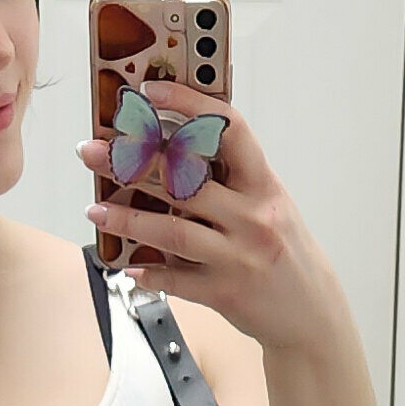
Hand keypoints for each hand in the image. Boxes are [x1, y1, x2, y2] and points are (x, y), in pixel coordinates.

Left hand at [79, 106, 338, 357]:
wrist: (311, 313)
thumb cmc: (285, 253)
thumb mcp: (271, 205)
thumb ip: (232, 180)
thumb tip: (173, 151)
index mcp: (264, 185)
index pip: (228, 129)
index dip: (189, 105)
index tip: (150, 92)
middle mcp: (253, 217)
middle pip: (185, 180)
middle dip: (131, 163)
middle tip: (92, 151)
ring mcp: (238, 257)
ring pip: (172, 232)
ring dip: (127, 220)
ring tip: (95, 210)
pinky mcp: (224, 293)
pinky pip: (176, 280)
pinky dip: (147, 272)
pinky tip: (124, 265)